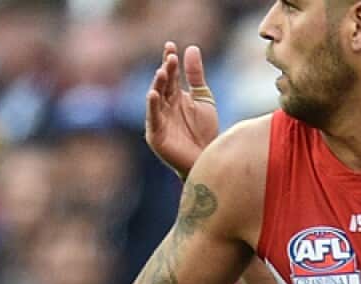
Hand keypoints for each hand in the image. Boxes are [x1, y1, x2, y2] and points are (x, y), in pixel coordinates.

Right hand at [145, 42, 219, 177]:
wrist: (208, 159)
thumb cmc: (205, 131)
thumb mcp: (203, 99)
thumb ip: (196, 76)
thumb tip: (192, 47)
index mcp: (174, 96)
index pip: (170, 75)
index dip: (169, 61)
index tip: (171, 46)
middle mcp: (164, 106)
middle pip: (163, 85)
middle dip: (166, 70)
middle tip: (170, 56)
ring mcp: (158, 120)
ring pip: (156, 99)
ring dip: (158, 85)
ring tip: (162, 71)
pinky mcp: (156, 134)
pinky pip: (153, 118)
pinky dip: (152, 106)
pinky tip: (153, 94)